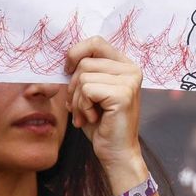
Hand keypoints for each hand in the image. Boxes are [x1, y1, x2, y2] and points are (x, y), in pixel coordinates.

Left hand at [65, 37, 145, 186]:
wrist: (117, 153)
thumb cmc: (102, 124)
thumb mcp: (91, 92)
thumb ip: (85, 72)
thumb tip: (64, 59)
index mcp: (125, 65)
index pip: (96, 42)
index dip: (75, 54)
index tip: (68, 72)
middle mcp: (131, 69)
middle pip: (85, 61)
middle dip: (73, 86)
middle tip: (80, 107)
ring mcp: (129, 81)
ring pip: (83, 76)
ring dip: (78, 100)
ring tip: (88, 115)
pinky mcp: (123, 94)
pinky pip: (87, 90)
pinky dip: (83, 107)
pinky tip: (93, 118)